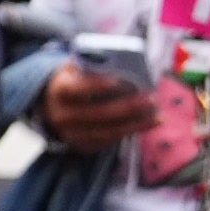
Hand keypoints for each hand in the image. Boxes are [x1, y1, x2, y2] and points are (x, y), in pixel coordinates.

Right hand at [34, 59, 152, 150]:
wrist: (53, 103)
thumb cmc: (75, 78)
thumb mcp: (76, 67)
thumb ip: (94, 64)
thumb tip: (123, 65)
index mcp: (60, 90)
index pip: (77, 89)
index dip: (97, 85)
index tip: (119, 80)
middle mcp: (63, 115)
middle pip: (99, 114)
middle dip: (127, 107)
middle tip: (150, 98)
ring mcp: (72, 134)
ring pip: (108, 131)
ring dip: (136, 123)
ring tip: (156, 112)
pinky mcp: (84, 145)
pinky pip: (112, 141)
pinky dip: (133, 131)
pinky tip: (151, 121)